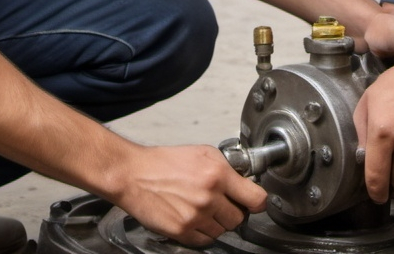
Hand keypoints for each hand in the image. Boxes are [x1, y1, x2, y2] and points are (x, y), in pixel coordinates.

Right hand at [114, 144, 266, 245]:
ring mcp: (196, 216)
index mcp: (217, 174)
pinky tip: (194, 217)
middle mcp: (209, 196)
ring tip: (203, 207)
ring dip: (217, 222)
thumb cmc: (165, 162)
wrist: (135, 175)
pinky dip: (203, 232)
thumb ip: (226, 167)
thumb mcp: (202, 153)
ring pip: (223, 231)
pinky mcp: (183, 231)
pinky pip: (205, 241)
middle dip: (233, 211)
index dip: (258, 202)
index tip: (256, 202)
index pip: (255, 198)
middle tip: (222, 202)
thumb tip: (244, 181)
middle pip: (239, 218)